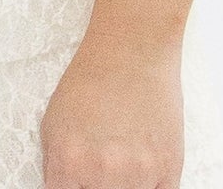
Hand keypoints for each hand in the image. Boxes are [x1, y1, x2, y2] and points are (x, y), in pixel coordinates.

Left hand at [39, 34, 185, 188]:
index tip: (80, 183)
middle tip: (102, 166)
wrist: (133, 48)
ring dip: (126, 184)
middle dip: (97, 185)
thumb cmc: (92, 79)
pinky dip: (150, 185)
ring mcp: (139, 174)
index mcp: (69, 163)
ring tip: (123, 158)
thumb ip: (56, 168)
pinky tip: (143, 165)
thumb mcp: (54, 123)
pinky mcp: (169, 169)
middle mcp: (103, 173)